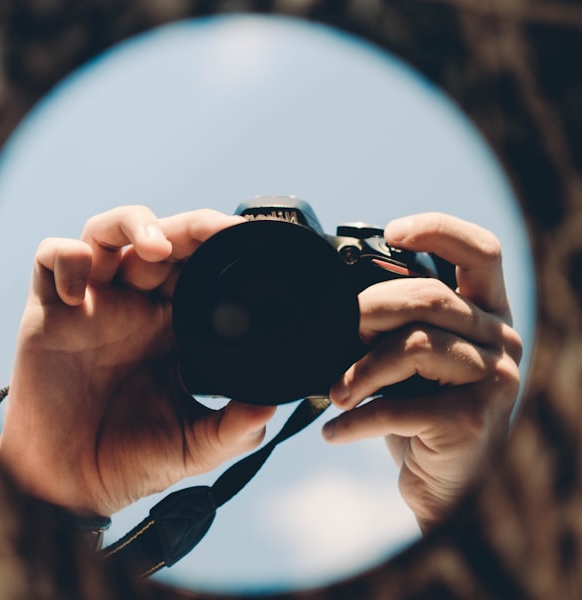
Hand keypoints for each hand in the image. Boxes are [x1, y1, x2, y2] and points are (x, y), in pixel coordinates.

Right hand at [0, 206, 275, 516]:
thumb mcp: (195, 445)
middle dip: (190, 226)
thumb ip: (234, 429)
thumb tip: (271, 408)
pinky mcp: (48, 312)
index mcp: (173, 326)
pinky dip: (66, 260)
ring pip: (106, 231)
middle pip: (161, 237)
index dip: (222, 247)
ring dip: (132, 223)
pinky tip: (79, 294)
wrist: (73, 487)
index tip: (253, 241)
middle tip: (216, 231)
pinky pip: (51, 258)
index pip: (199, 267)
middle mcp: (133, 306)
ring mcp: (91, 304)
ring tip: (156, 247)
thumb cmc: (132, 461)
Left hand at [322, 213, 522, 531]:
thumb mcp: (411, 358)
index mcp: (486, 313)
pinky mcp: (472, 420)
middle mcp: (500, 339)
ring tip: (334, 394)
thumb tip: (338, 300)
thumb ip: (395, 322)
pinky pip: (400, 408)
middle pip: (429, 297)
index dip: (439, 229)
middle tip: (337, 334)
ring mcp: (493, 379)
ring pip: (414, 345)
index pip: (481, 251)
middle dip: (369, 310)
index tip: (392, 232)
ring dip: (360, 370)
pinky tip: (334, 431)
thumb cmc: (423, 411)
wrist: (449, 484)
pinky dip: (356, 421)